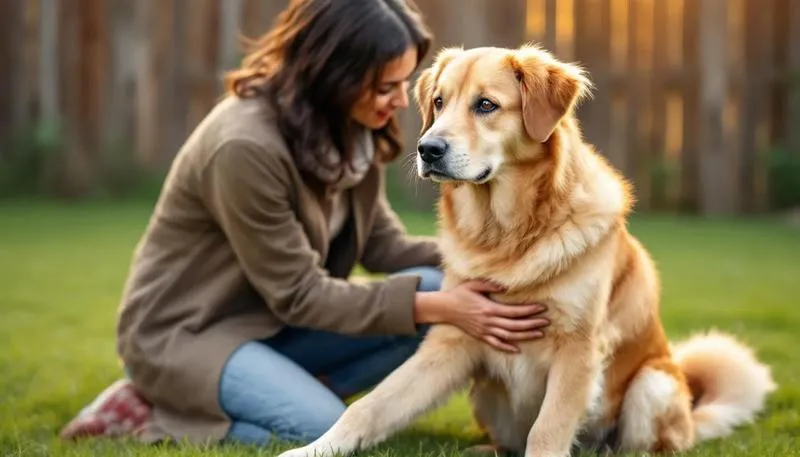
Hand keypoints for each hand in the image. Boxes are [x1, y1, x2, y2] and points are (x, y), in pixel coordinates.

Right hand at [415, 280, 548, 352]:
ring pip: (509, 336)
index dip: (529, 310)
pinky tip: (518, 349)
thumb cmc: (460, 294)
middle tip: (547, 322)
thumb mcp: (473, 284)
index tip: (542, 308)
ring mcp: (484, 331)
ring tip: (540, 334)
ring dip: (525, 336)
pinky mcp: (480, 336)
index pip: (514, 311)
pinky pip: (495, 344)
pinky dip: (507, 348)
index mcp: (489, 308)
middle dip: (532, 324)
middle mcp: (489, 322)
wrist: (445, 308)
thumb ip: (490, 284)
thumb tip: (506, 287)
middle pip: (515, 325)